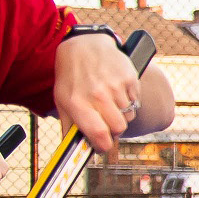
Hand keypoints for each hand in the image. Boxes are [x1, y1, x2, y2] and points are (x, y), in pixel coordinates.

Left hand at [53, 33, 141, 157]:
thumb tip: (75, 151)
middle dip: (114, 130)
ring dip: (122, 115)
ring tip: (111, 104)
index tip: (102, 147)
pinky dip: (128, 101)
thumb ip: (69, 126)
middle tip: (107, 124)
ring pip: (129, 115)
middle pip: (119, 128)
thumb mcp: (62, 101)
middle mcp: (98, 95)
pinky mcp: (130, 78)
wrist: (85, 46)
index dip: (103, 146)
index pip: (98, 134)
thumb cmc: (72, 77)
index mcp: (78, 103)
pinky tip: (117, 91)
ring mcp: (116, 86)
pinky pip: (135, 101)